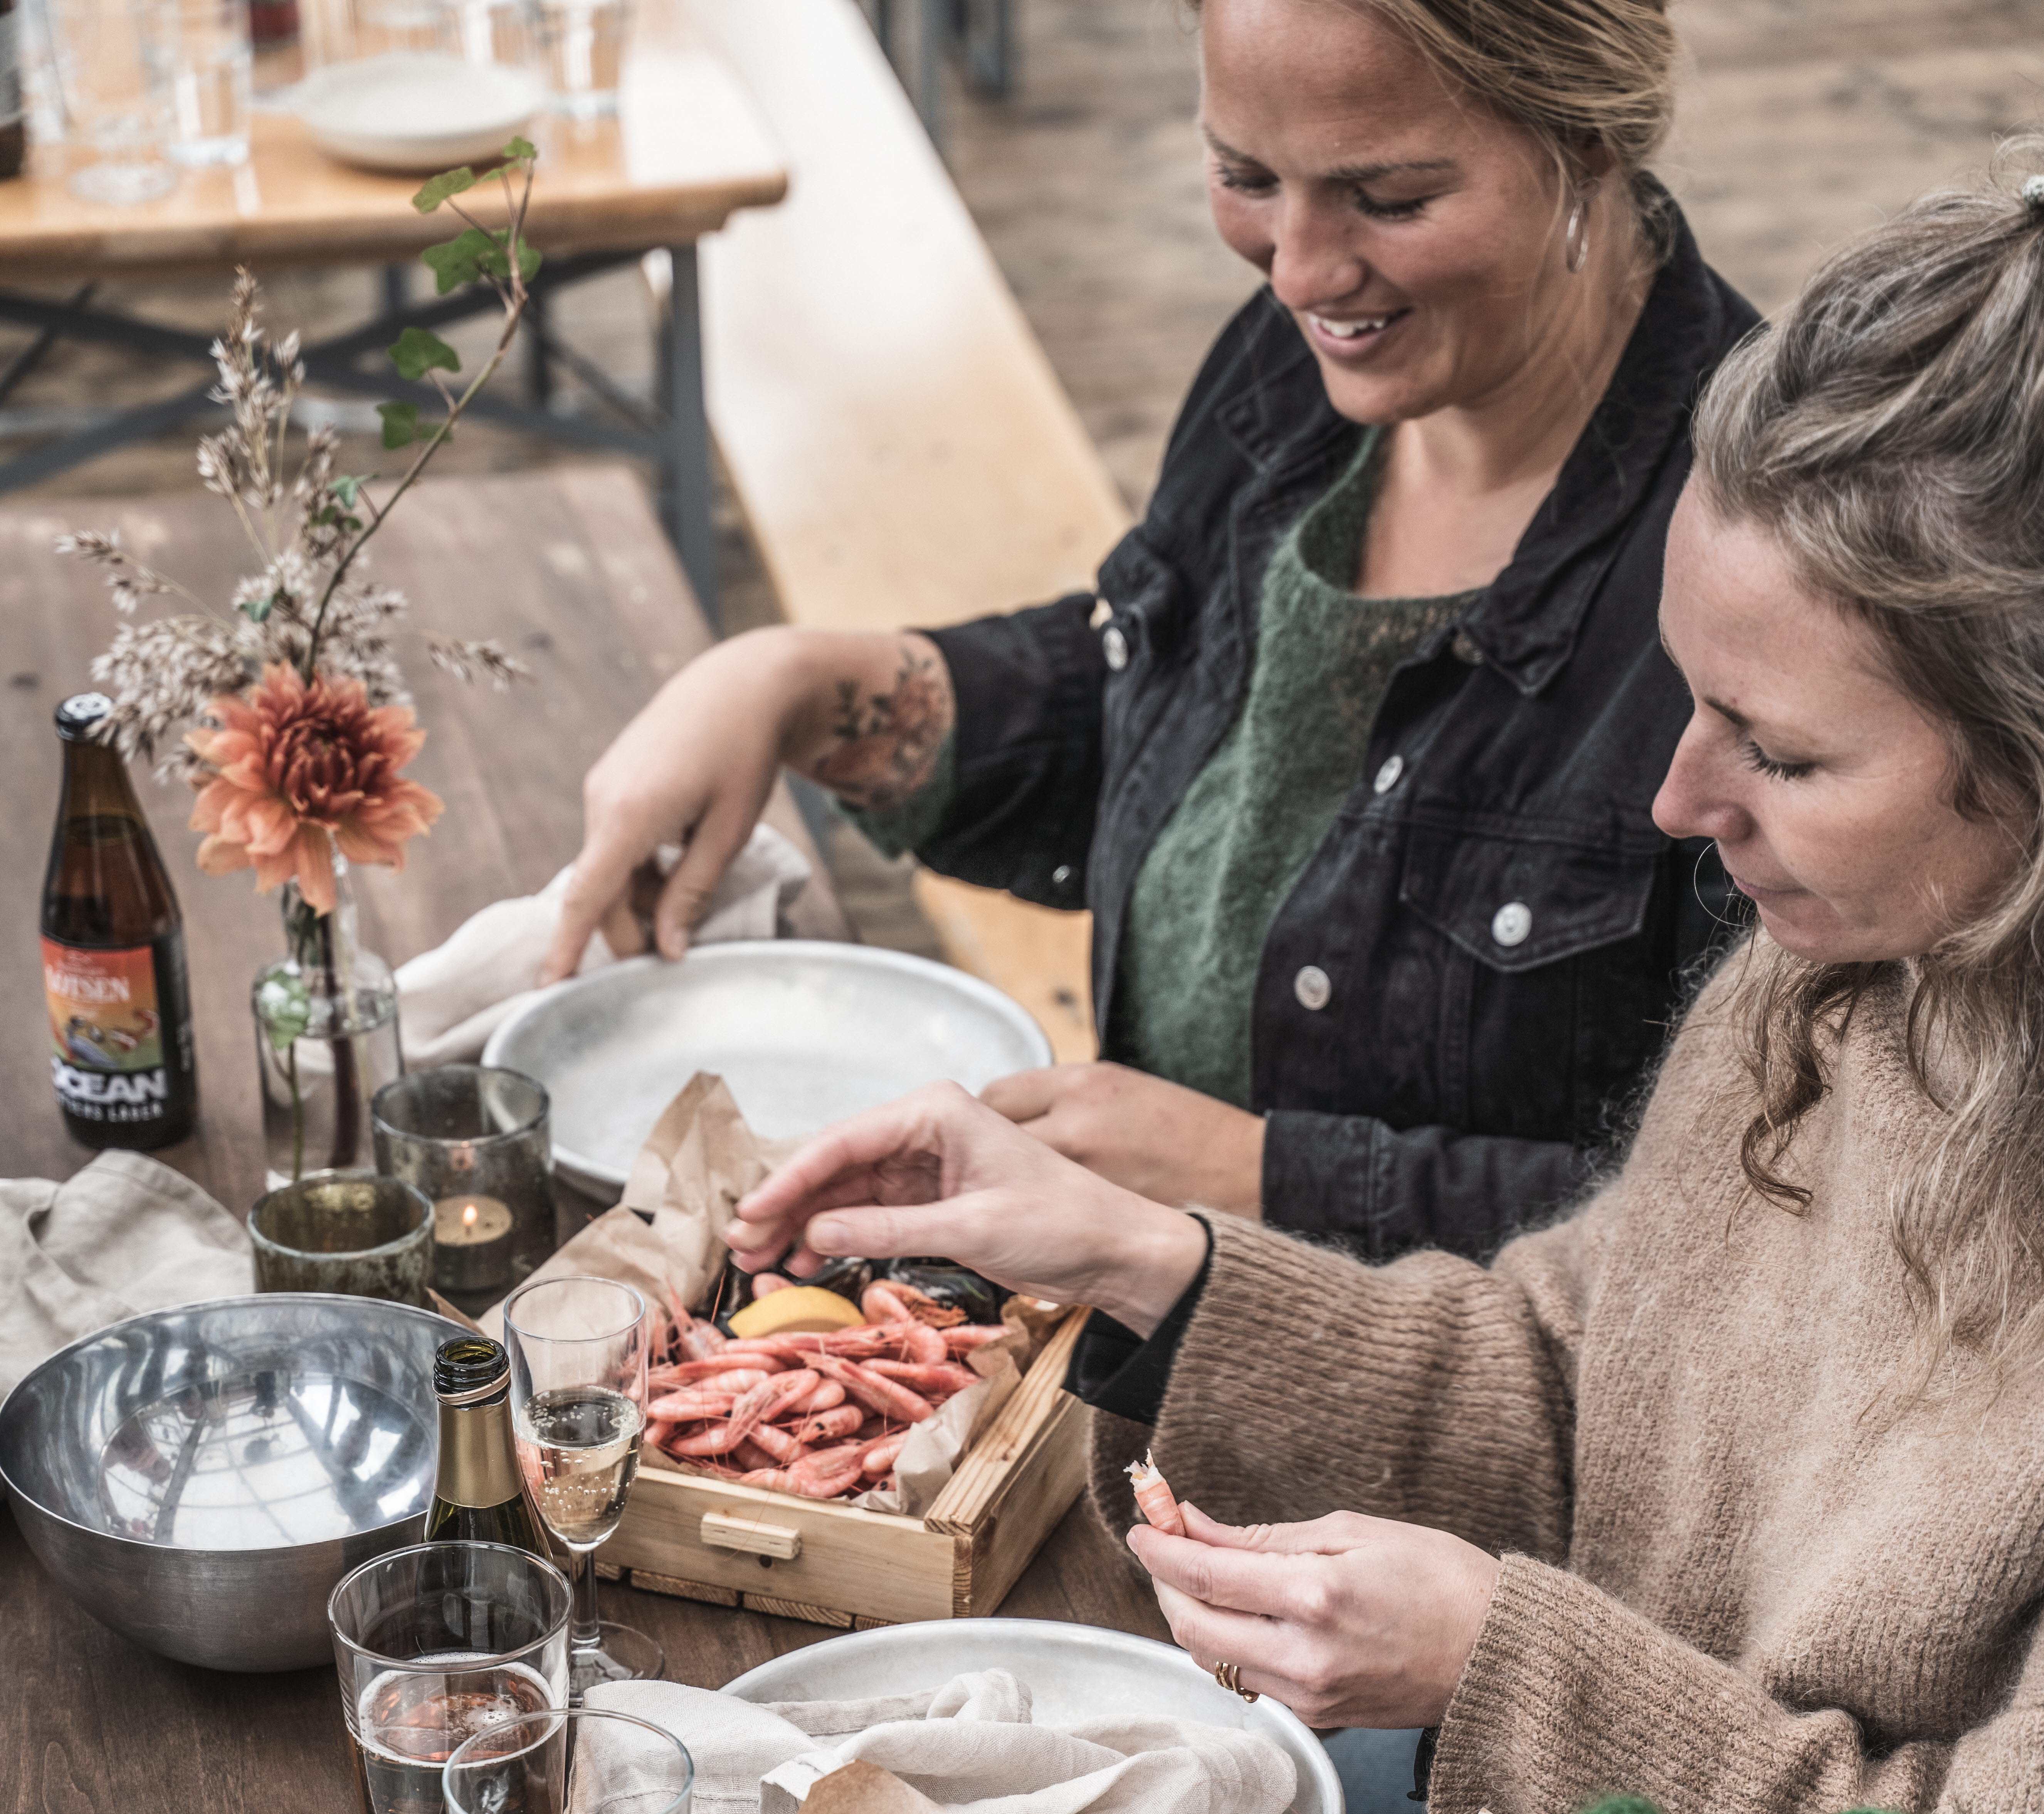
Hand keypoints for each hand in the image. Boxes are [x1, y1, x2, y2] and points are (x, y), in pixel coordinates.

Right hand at [542, 627, 953, 984]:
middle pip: (600, 891)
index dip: (567, 947)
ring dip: (641, 893)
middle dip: (629, 928)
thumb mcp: (727, 834)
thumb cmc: (744, 757)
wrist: (742, 685)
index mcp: (629, 815)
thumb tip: (666, 950)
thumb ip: (692, 894)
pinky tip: (683, 850)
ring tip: (693, 880)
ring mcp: (603, 788)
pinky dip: (641, 863)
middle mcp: (602, 800)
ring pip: (610, 867)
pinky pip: (616, 840)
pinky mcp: (612, 781)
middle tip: (674, 949)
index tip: (550, 988)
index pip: (585, 897)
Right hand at [725, 1082, 1208, 1336]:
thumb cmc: (1062, 1220)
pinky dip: (836, 1237)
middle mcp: (924, 1129)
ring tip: (763, 1263)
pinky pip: (867, 1214)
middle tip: (743, 1246)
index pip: (844, 1140)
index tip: (751, 1213)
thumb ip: (890, 1228)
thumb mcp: (972, 1226)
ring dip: (804, 1225)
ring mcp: (924, 1165)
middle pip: (836, 1165)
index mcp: (936, 1111)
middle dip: (787, 1205)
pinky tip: (807, 1262)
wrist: (1114, 1249)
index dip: (791, 1179)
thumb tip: (818, 1230)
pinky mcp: (928, 1199)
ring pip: (844, 1191)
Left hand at [982, 1063, 1265, 1214]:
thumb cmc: (1190, 1130)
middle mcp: (1073, 1128)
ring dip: (1001, 1184)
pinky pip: (1033, 1217)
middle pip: (991, 1138)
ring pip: (1006, 1182)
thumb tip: (1013, 1112)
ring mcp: (1078, 1177)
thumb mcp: (1122, 1087)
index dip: (990, 1114)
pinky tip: (1043, 1215)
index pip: (995, 1095)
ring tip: (1017, 1191)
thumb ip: (1062, 1096)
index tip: (993, 1127)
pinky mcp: (1088, 1220)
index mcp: (1082, 1086)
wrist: (1245, 1176)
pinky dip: (1029, 1215)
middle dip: (986, 1150)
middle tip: (994, 1163)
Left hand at [1132, 1503, 1499, 1728]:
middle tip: (1168, 1544)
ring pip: (1213, 1658)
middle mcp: (1304, 1654)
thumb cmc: (1439, 1577)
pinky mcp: (1320, 1715)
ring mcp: (1310, 1694)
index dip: (1161, 1548)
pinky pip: (1249, 1679)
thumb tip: (1197, 1526)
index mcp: (1315, 1596)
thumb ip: (1265, 1536)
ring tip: (1201, 1572)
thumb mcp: (1352, 1531)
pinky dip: (1228, 1642)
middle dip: (1167, 1582)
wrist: (1499, 1652)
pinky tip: (1240, 1611)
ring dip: (1192, 1614)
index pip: (1205, 1576)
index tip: (1143, 1524)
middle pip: (1193, 1626)